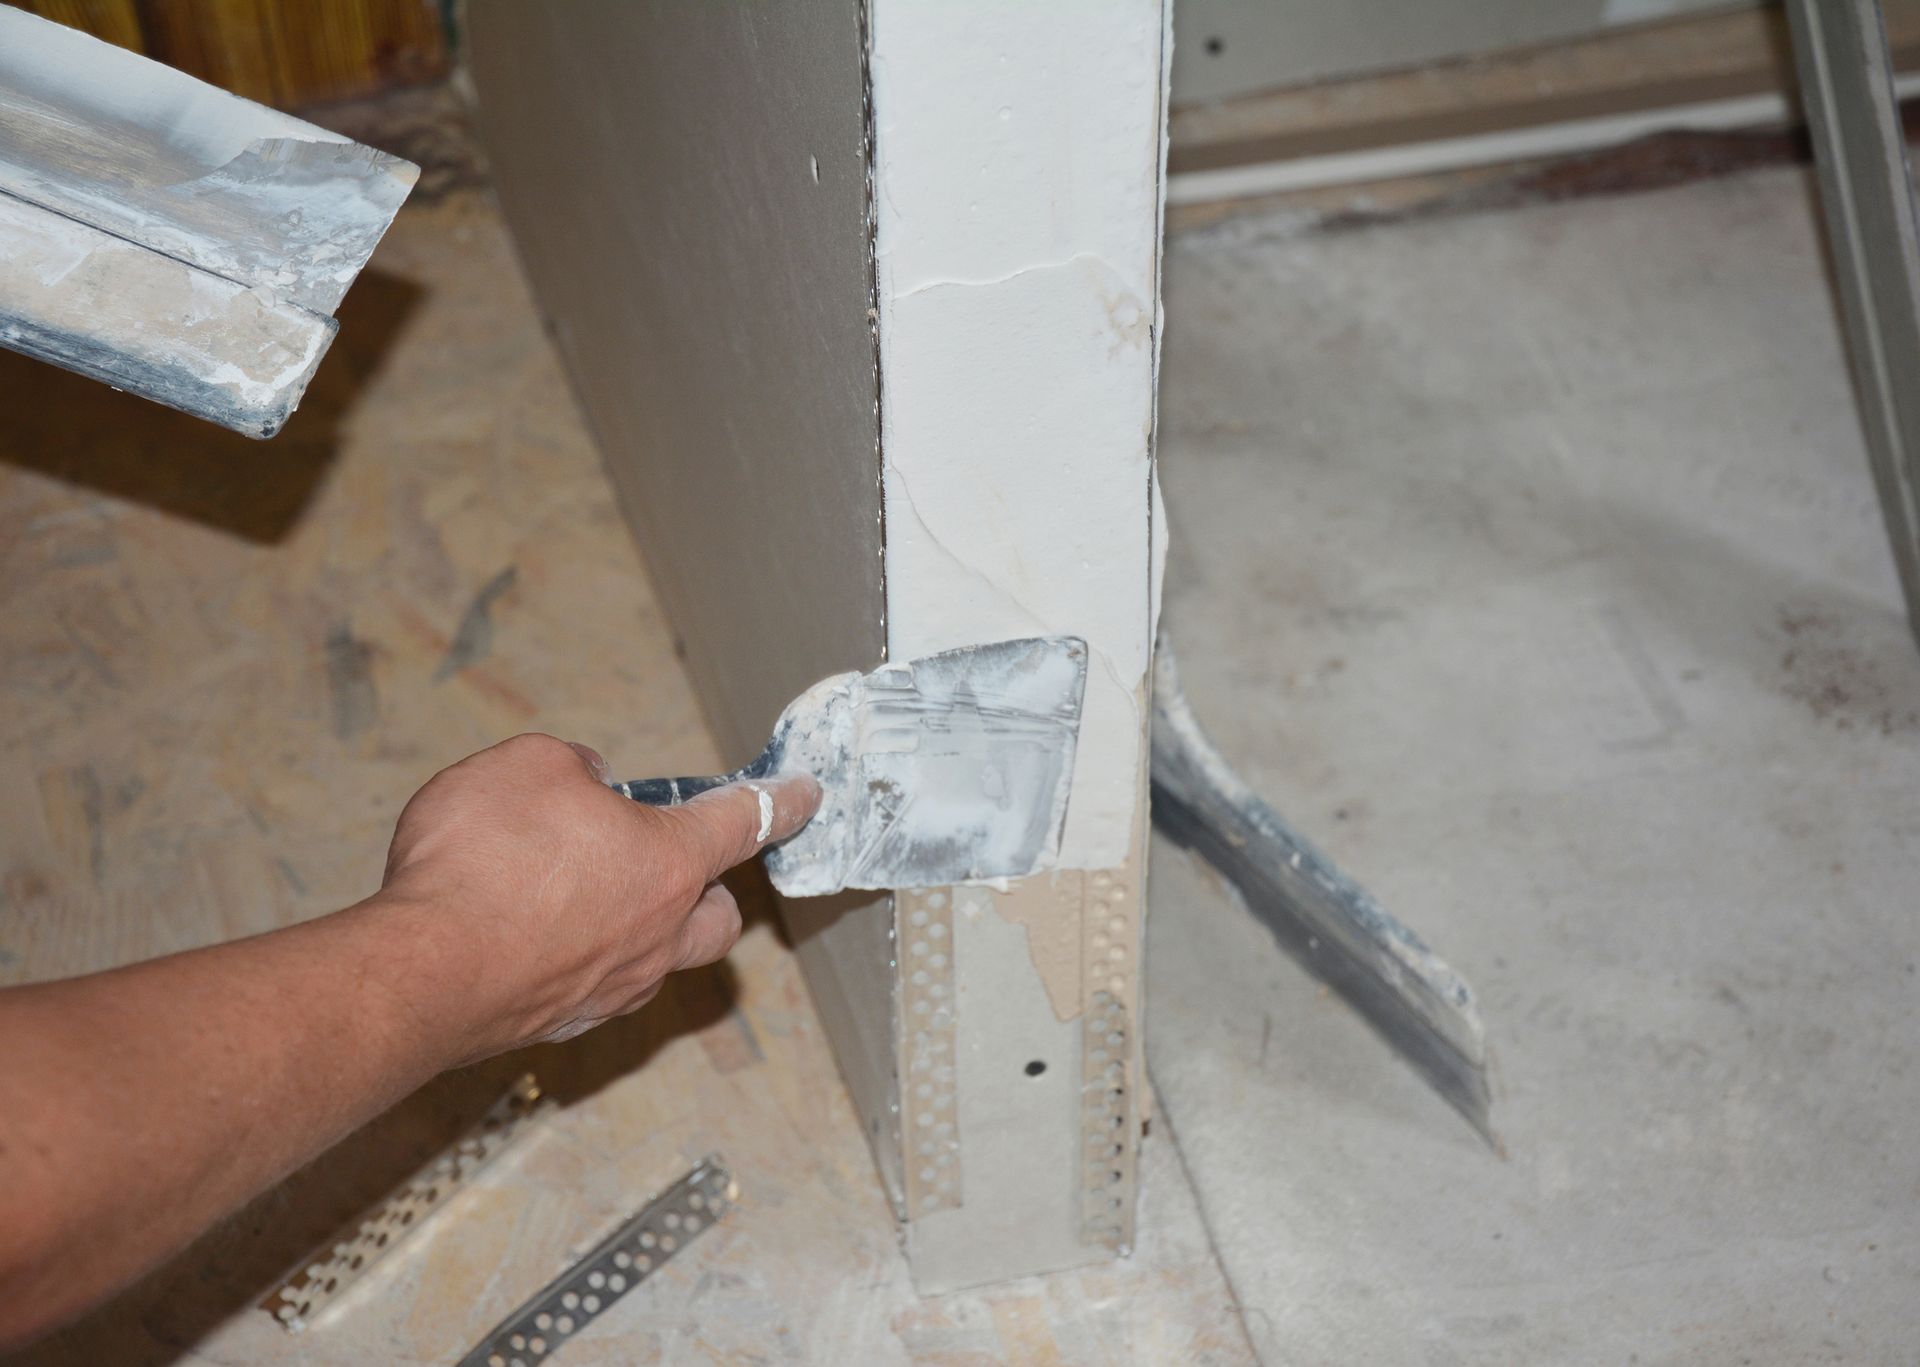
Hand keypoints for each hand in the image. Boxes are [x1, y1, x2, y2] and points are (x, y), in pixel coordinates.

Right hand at [378, 733, 818, 1059]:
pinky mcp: (562, 1021)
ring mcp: (613, 988)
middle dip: (709, 887)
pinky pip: (595, 985)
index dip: (782, 800)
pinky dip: (579, 956)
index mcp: (669, 861)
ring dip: (640, 924)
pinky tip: (529, 933)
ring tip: (582, 893)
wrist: (420, 973)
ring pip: (660, 957)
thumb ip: (574, 768)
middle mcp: (657, 933)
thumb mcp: (528, 766)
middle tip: (670, 860)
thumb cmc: (479, 862)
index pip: (745, 821)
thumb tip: (588, 788)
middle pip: (717, 914)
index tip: (806, 794)